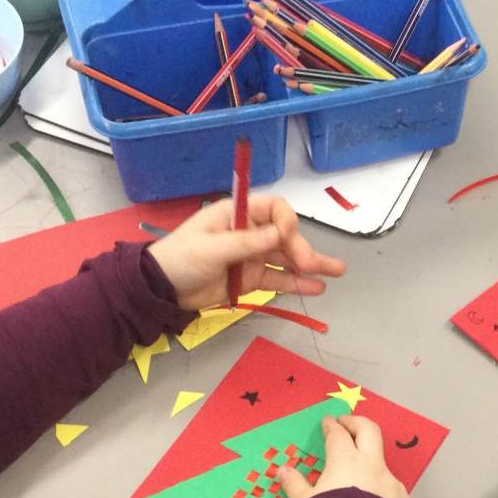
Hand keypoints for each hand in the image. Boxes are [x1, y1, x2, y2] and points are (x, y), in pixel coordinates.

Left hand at [146, 192, 344, 312]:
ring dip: (311, 264)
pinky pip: (279, 279)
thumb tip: (281, 234)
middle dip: (300, 248)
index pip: (273, 208)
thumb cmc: (180, 258)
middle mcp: (249, 232)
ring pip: (287, 258)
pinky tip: (317, 287)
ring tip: (336, 272)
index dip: (286, 220)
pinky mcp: (252, 279)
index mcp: (237, 214)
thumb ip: (247, 242)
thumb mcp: (211, 248)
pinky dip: (298, 283)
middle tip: (309, 264)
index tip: (287, 236)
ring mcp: (252, 257)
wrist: (161, 289)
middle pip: (285, 235)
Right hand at [277, 415, 415, 497]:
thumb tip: (282, 470)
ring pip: (382, 466)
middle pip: (369, 431)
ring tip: (358, 478)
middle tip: (346, 423)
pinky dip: (382, 494)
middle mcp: (373, 466)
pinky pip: (393, 493)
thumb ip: (295, 485)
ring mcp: (393, 484)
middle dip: (356, 423)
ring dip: (370, 465)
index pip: (338, 434)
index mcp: (347, 461)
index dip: (332, 426)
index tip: (328, 421)